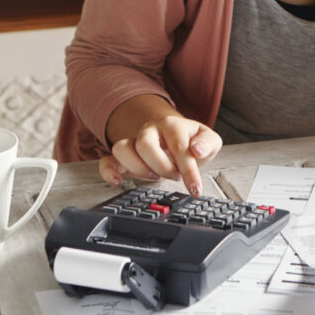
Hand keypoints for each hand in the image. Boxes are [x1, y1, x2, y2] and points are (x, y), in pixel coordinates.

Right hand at [101, 95, 222, 194]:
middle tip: (175, 176)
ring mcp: (134, 142)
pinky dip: (108, 171)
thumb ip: (208, 142)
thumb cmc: (190, 140)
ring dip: (139, 168)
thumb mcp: (208, 139)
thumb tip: (198, 150)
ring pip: (122, 149)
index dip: (188, 170)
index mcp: (172, 125)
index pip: (178, 146)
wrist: (174, 136)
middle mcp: (150, 130)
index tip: (195, 189)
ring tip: (155, 176)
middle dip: (162, 167)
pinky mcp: (123, 157)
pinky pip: (107, 160)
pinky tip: (117, 182)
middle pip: (144, 144)